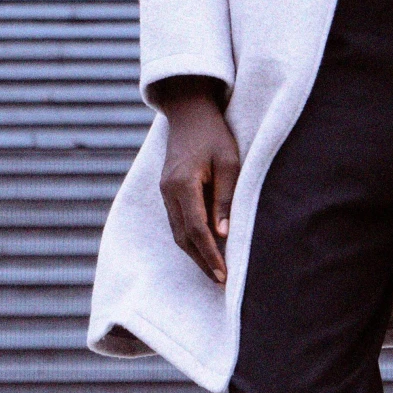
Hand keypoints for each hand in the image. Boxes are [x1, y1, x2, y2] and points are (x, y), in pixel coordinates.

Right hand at [156, 84, 240, 285]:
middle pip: (182, 237)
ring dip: (195, 252)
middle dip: (202, 261)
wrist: (189, 111)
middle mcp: (168, 191)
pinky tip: (206, 246)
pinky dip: (190, 237)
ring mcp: (164, 191)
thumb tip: (223, 234)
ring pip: (177, 231)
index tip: (224, 275)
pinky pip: (177, 220)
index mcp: (183, 184)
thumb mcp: (228, 162)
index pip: (196, 230)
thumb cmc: (214, 134)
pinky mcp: (167, 190)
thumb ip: (225, 197)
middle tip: (221, 281)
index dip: (210, 255)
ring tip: (215, 270)